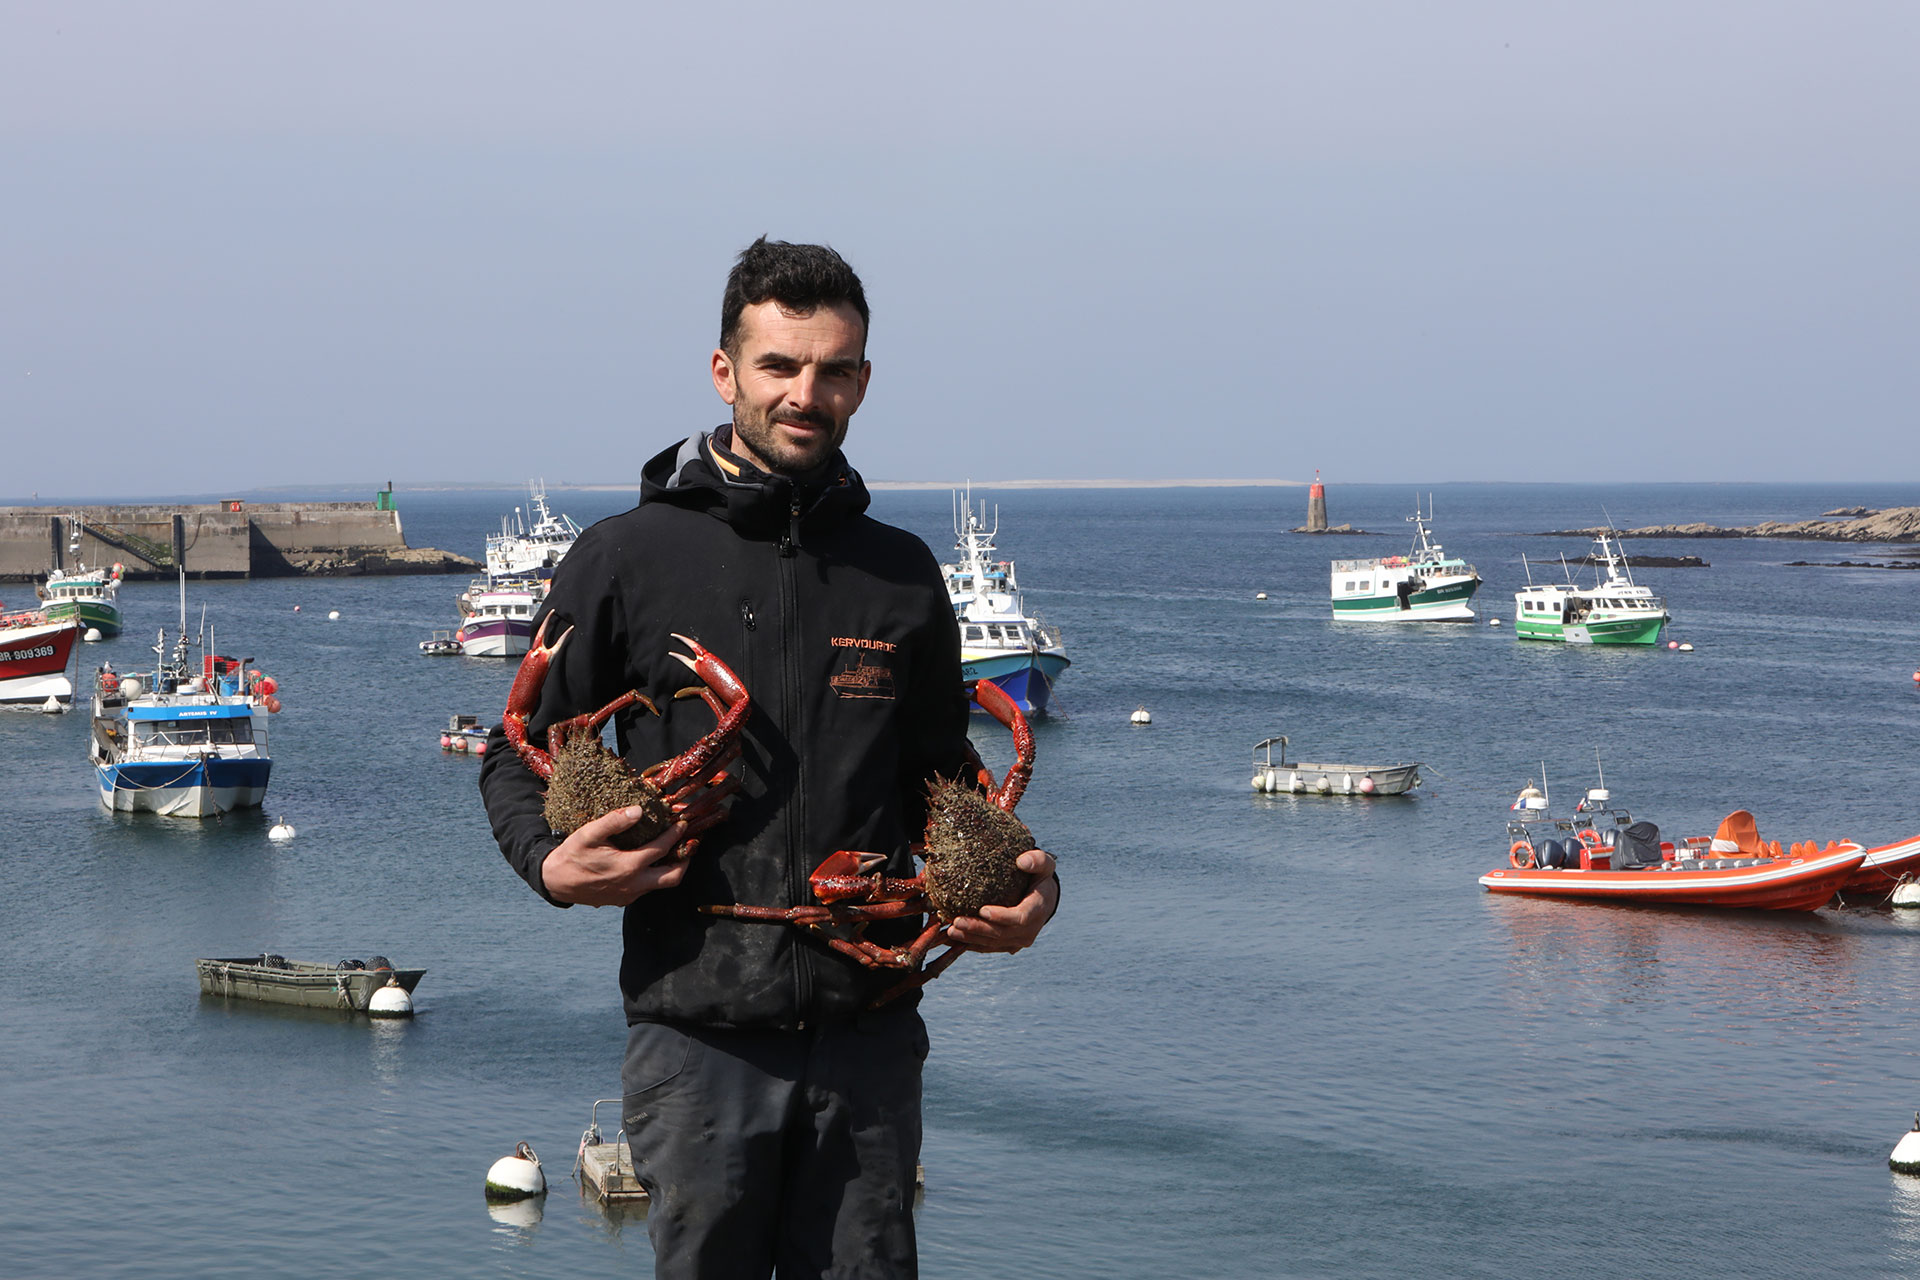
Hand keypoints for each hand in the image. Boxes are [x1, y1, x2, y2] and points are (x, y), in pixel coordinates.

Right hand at [539, 808, 691, 907]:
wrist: (555, 882)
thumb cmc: (572, 855)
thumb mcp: (589, 834)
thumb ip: (614, 821)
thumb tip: (638, 810)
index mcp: (629, 866)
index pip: (662, 848)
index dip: (675, 834)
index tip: (682, 823)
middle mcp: (634, 884)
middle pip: (673, 877)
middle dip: (685, 860)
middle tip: (689, 845)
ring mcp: (629, 895)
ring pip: (660, 885)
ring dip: (671, 869)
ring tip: (673, 852)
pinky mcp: (623, 900)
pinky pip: (646, 889)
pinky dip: (654, 875)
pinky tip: (650, 863)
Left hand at [943, 850, 1057, 952]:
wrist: (1044, 898)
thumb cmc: (1040, 877)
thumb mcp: (1045, 864)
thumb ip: (1038, 860)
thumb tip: (1022, 861)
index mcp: (1038, 909)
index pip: (1021, 917)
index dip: (1002, 916)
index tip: (982, 910)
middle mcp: (1030, 930)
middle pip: (1002, 933)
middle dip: (978, 929)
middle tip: (956, 921)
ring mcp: (1019, 940)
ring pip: (993, 943)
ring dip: (970, 939)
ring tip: (950, 931)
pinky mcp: (1008, 945)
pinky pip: (988, 947)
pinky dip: (970, 944)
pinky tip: (952, 939)